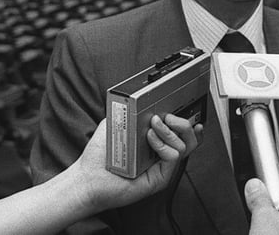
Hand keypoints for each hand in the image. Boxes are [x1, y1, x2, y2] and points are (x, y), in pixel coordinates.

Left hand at [69, 114, 201, 211]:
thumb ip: (131, 110)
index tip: (182, 108)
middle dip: (182, 122)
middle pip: (189, 138)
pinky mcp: (160, 178)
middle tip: (168, 116)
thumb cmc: (100, 155)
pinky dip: (163, 144)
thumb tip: (146, 99)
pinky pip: (173, 157)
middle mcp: (161, 154)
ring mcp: (162, 166)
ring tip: (154, 125)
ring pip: (184, 146)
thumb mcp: (116, 122)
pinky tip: (149, 138)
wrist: (89, 178)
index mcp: (155, 142)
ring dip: (170, 131)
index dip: (186, 120)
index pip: (180, 131)